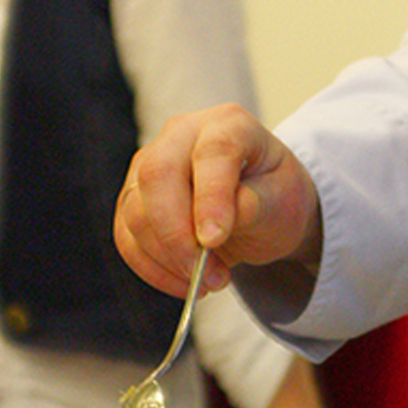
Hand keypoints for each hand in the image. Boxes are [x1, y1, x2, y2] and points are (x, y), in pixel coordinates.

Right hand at [114, 103, 322, 296]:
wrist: (263, 205)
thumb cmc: (275, 195)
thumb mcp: (282, 201)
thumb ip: (253, 207)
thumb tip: (211, 229)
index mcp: (229, 124)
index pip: (212, 152)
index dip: (210, 197)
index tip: (214, 241)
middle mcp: (182, 134)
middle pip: (157, 175)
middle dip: (176, 235)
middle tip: (205, 275)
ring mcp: (150, 163)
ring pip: (135, 210)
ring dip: (167, 258)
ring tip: (210, 281)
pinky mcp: (134, 197)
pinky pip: (126, 235)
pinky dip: (150, 267)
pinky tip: (182, 283)